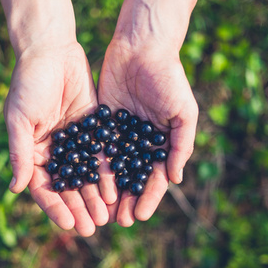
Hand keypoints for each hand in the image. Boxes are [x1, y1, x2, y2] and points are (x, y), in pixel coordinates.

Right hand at [4, 40, 113, 235]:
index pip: (45, 188)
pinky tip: (119, 188)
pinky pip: (102, 154)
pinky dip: (109, 172)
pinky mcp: (94, 127)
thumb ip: (20, 153)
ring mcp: (76, 140)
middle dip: (80, 207)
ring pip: (88, 175)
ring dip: (96, 195)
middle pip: (69, 187)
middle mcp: (55, 150)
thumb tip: (16, 189)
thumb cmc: (28, 83)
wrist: (51, 49)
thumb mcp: (20, 119)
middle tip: (94, 227)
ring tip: (109, 214)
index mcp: (33, 151)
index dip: (56, 207)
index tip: (69, 224)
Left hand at [98, 38, 197, 225]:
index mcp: (162, 142)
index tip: (139, 216)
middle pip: (132, 178)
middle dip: (126, 200)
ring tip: (100, 210)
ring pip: (113, 168)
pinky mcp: (103, 122)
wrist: (142, 46)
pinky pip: (97, 148)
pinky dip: (93, 167)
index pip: (155, 177)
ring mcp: (121, 133)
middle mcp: (141, 142)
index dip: (149, 197)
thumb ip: (180, 145)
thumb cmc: (169, 77)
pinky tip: (84, 184)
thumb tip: (175, 178)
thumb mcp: (183, 112)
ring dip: (108, 190)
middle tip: (117, 221)